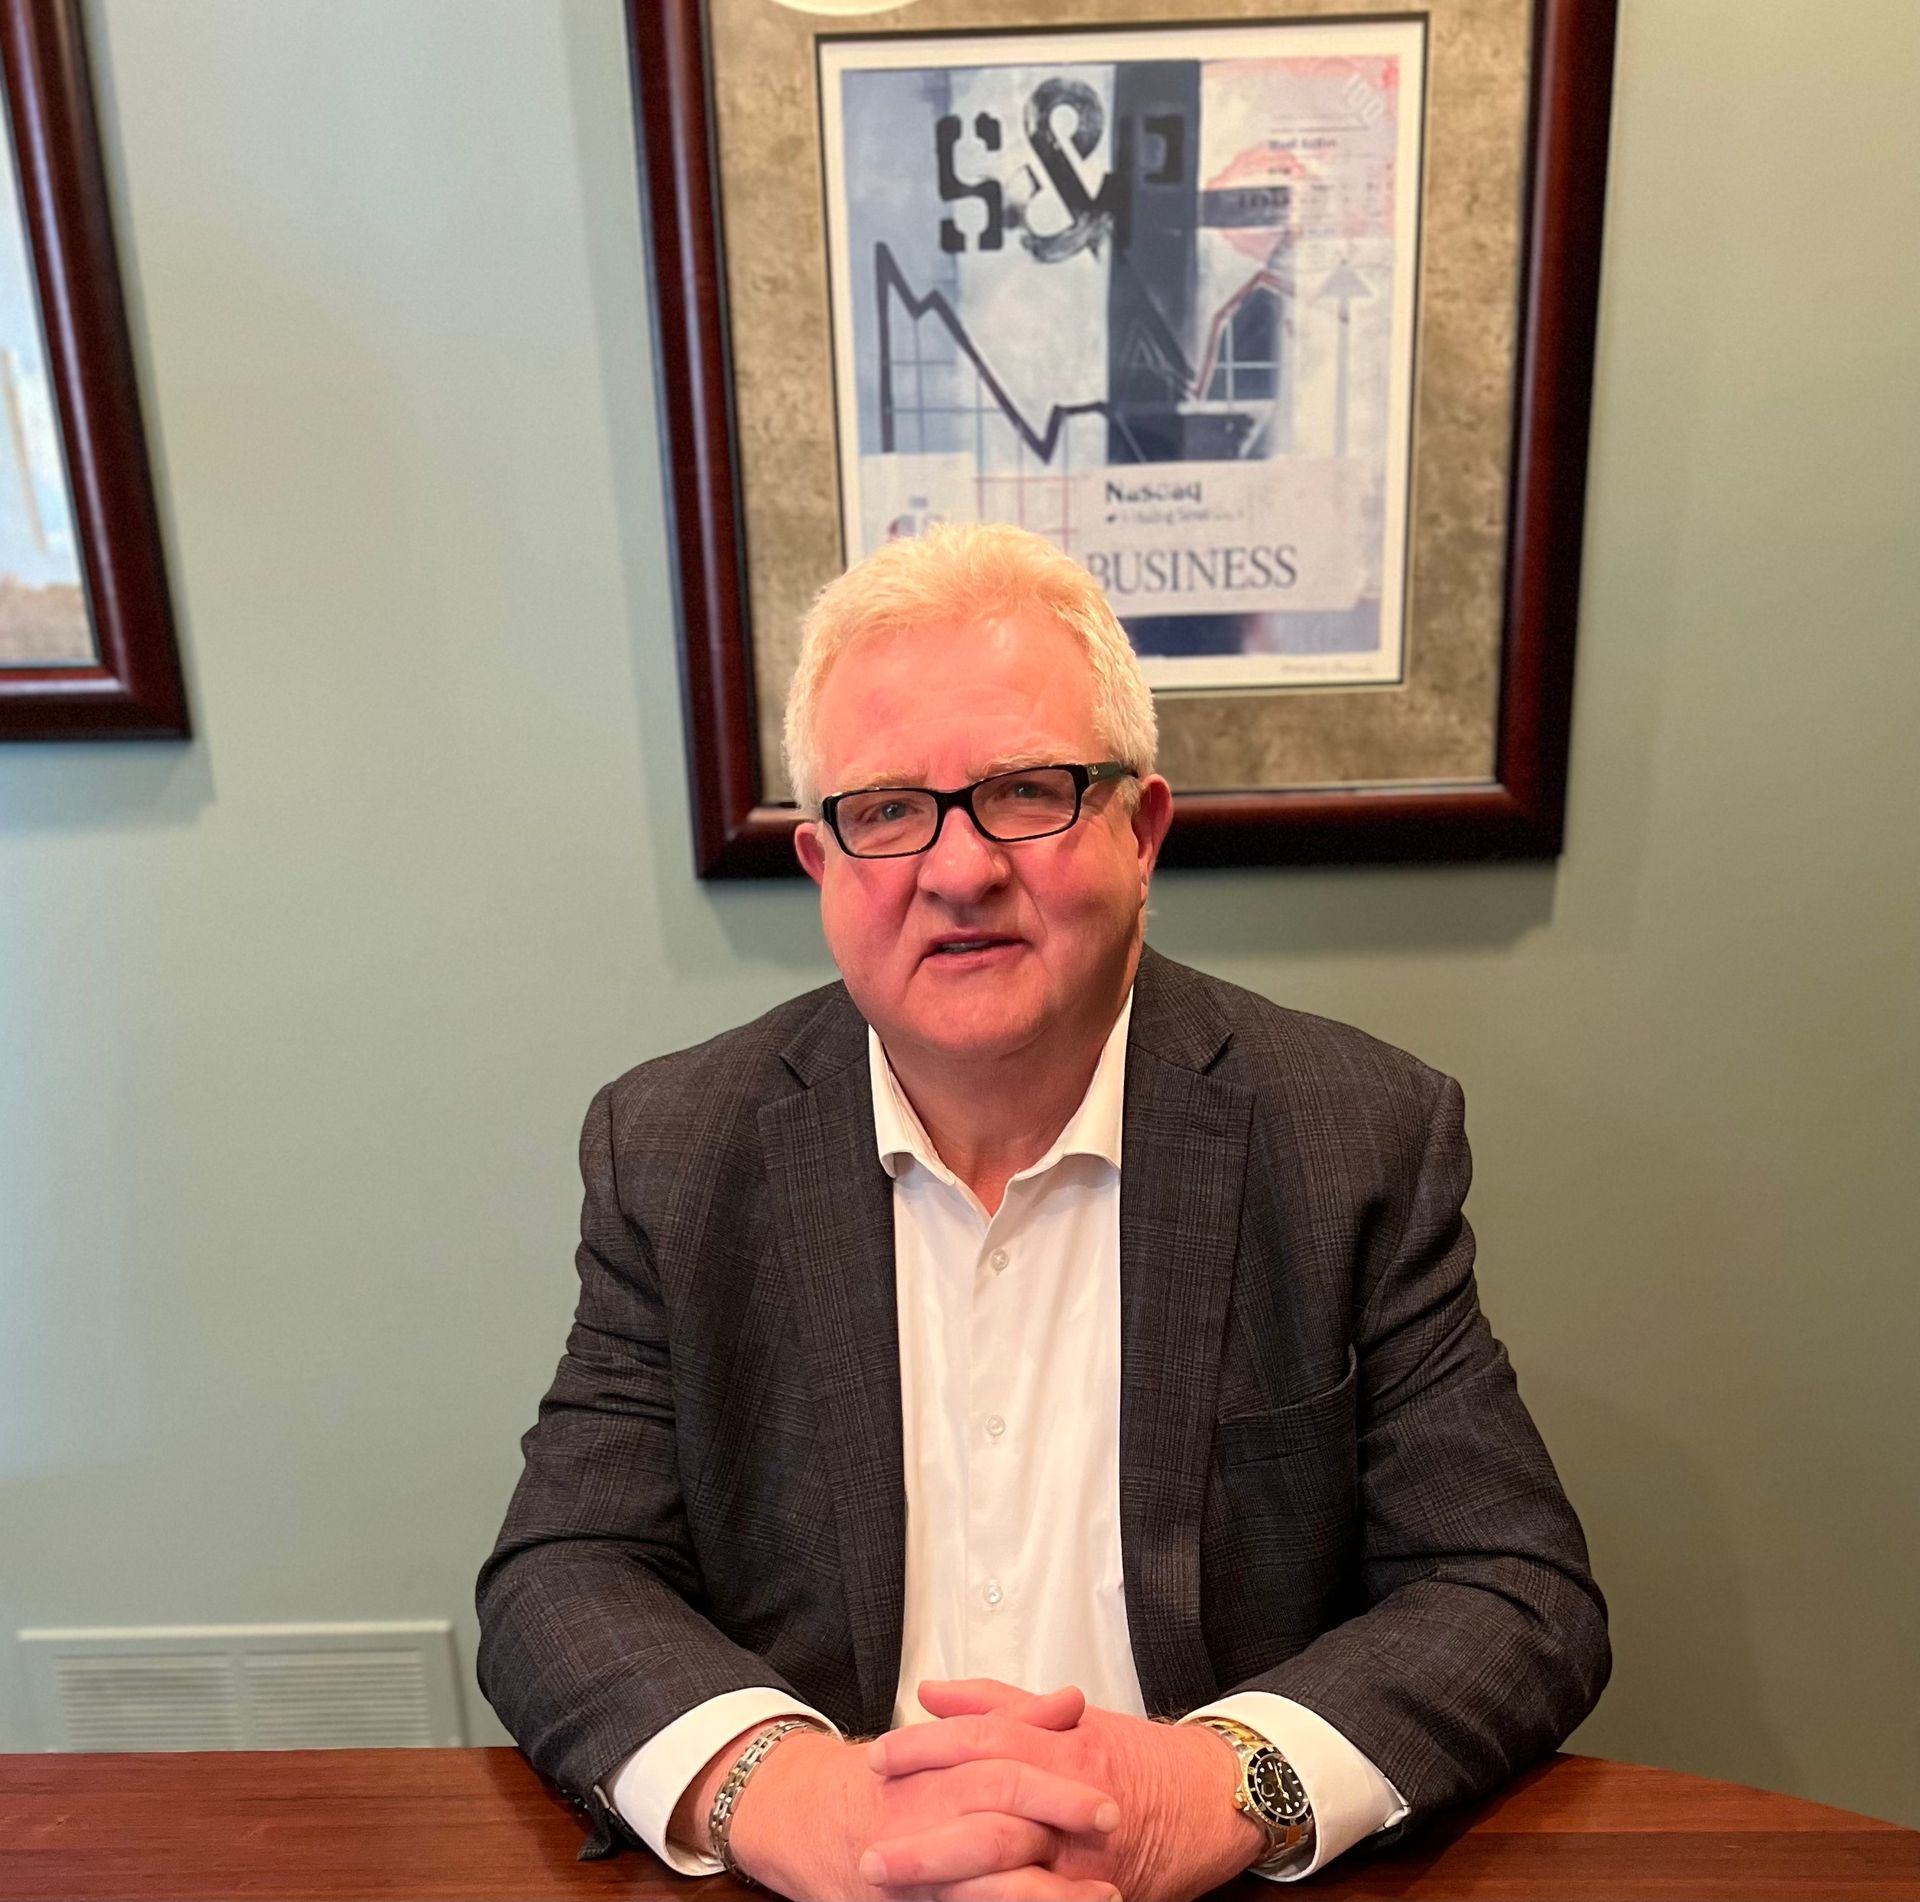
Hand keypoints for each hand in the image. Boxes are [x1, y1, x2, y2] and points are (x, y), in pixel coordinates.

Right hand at [726, 1691, 1124, 1900]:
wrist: (805, 1820)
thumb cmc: (888, 1780)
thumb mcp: (944, 1740)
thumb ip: (1008, 1719)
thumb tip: (1070, 1701)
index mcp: (938, 1773)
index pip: (1000, 1771)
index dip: (1056, 1785)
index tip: (1108, 1794)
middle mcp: (927, 1822)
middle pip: (998, 1830)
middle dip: (1058, 1836)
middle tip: (1110, 1836)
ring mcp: (918, 1875)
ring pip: (988, 1889)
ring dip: (1049, 1895)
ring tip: (1104, 1895)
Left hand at [863, 1679, 1267, 1901]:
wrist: (1210, 1800)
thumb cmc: (1133, 1757)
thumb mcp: (1068, 1719)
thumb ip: (998, 1704)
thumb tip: (931, 1693)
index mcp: (1061, 1746)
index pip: (981, 1742)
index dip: (925, 1750)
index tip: (877, 1759)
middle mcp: (1071, 1802)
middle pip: (987, 1816)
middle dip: (925, 1838)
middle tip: (870, 1851)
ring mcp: (1084, 1859)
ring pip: (1011, 1874)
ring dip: (951, 1886)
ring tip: (898, 1897)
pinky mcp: (1097, 1896)